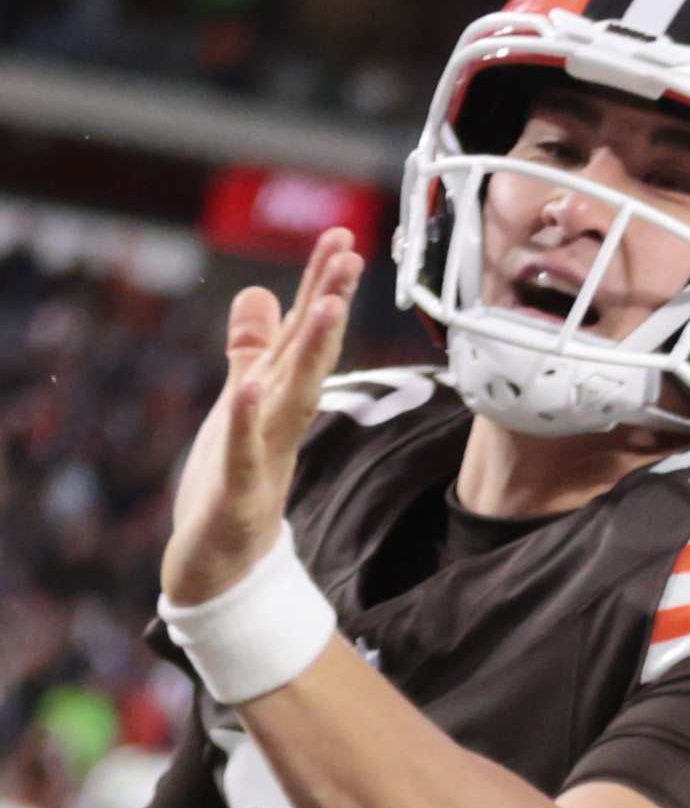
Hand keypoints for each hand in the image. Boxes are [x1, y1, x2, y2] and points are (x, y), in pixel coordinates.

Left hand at [165, 229, 362, 610]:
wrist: (221, 570)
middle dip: (329, 307)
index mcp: (277, 401)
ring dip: (310, 355)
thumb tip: (259, 291)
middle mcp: (279, 425)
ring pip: (291, 400)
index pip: (305, 338)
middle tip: (350, 256)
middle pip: (309, 360)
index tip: (343, 238)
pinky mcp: (238, 497)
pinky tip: (252, 388)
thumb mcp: (236, 406)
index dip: (322, 287)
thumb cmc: (230, 487)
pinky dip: (248, 422)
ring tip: (324, 305)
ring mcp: (264, 460)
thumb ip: (250, 350)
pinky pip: (244, 453)